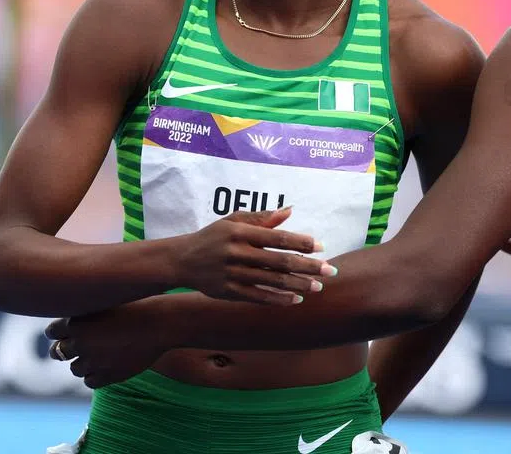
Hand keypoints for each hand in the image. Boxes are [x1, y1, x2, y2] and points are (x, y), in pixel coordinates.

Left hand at [45, 307, 164, 388]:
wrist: (160, 323)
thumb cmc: (137, 306)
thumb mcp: (106, 304)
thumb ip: (86, 314)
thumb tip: (69, 323)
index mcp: (76, 321)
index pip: (52, 332)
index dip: (59, 332)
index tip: (68, 331)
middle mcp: (79, 343)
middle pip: (58, 352)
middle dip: (65, 349)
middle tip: (79, 345)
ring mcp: (92, 362)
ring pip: (75, 369)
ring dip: (83, 363)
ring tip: (99, 354)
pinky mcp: (106, 377)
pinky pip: (90, 382)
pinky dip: (95, 375)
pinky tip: (106, 365)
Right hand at [178, 207, 336, 304]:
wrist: (181, 260)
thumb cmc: (213, 237)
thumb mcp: (233, 221)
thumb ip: (262, 218)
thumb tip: (290, 210)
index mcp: (240, 232)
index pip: (277, 237)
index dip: (301, 242)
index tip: (320, 247)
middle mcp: (237, 253)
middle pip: (279, 261)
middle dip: (308, 267)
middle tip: (329, 270)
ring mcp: (233, 274)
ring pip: (272, 281)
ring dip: (298, 285)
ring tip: (317, 287)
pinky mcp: (229, 292)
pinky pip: (259, 297)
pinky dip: (278, 299)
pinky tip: (296, 299)